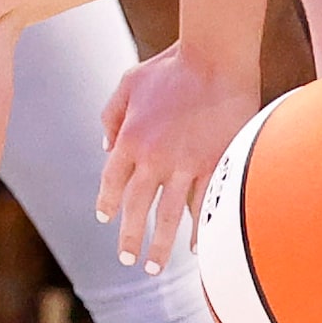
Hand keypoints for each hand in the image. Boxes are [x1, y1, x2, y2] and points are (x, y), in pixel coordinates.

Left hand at [95, 44, 262, 274]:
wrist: (216, 55)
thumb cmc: (172, 64)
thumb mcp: (128, 82)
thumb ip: (111, 115)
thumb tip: (104, 147)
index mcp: (130, 138)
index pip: (112, 182)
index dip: (108, 204)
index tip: (107, 220)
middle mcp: (154, 157)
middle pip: (136, 208)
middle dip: (129, 237)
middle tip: (127, 259)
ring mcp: (186, 163)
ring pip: (169, 215)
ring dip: (161, 245)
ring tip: (155, 267)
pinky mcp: (217, 161)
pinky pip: (205, 203)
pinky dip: (200, 227)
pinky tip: (198, 245)